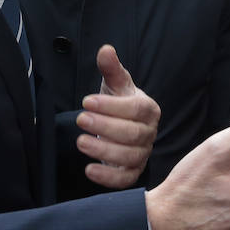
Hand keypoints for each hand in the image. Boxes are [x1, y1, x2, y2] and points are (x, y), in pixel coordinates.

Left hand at [77, 44, 158, 189]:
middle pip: (133, 134)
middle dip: (105, 127)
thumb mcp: (114, 84)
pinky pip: (125, 180)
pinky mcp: (132, 172)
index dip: (111, 106)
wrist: (119, 124)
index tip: (87, 102)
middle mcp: (149, 132)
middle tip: (80, 119)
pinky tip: (89, 169)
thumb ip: (111, 69)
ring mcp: (143, 154)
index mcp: (148, 109)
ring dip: (104, 151)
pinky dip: (108, 178)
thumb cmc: (117, 103)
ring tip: (80, 142)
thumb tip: (105, 50)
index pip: (135, 109)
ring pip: (129, 157)